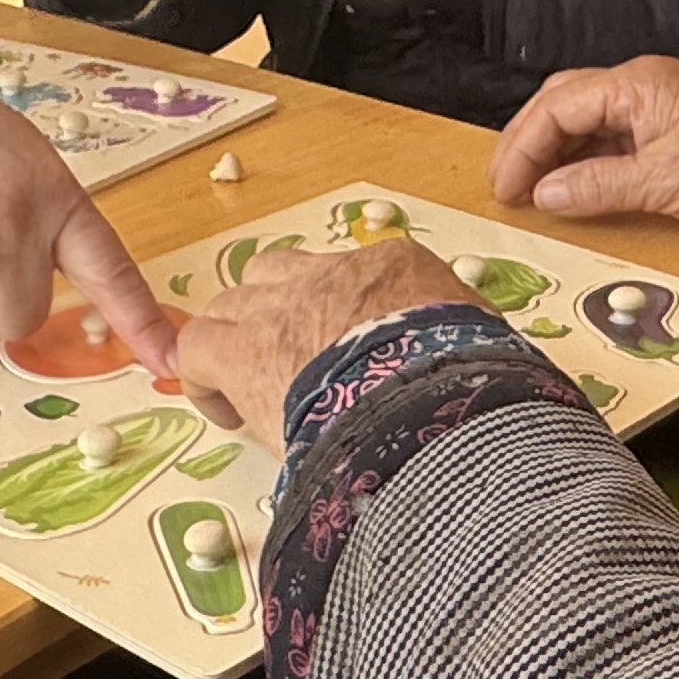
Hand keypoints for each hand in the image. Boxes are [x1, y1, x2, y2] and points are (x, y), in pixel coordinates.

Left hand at [178, 234, 476, 432]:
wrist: (430, 401)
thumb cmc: (466, 380)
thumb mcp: (481, 345)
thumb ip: (462, 344)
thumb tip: (481, 373)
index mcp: (393, 268)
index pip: (347, 276)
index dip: (334, 313)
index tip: (340, 351)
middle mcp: (329, 274)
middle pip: (277, 275)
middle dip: (275, 313)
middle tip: (288, 362)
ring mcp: (280, 308)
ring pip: (232, 304)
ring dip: (237, 341)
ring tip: (252, 389)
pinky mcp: (242, 351)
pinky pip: (198, 348)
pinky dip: (204, 378)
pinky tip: (226, 411)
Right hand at [491, 56, 678, 229]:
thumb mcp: (665, 184)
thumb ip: (598, 187)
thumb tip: (544, 194)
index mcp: (637, 84)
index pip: (557, 105)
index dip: (522, 147)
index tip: (503, 189)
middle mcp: (642, 85)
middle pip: (563, 102)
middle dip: (528, 141)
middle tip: (505, 186)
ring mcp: (657, 106)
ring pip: (585, 120)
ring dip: (553, 152)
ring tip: (530, 191)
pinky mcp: (671, 129)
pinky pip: (611, 138)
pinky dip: (584, 161)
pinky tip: (572, 188)